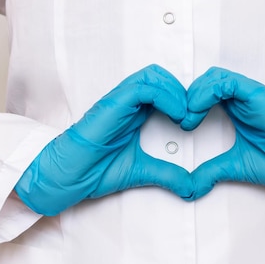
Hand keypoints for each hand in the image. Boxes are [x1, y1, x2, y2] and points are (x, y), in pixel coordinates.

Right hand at [15, 64, 193, 215]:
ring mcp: (119, 101)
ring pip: (153, 76)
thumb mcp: (142, 171)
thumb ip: (167, 175)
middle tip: (193, 116)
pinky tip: (176, 115)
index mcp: (134, 112)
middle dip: (182, 91)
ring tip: (185, 116)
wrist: (69, 176)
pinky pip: (143, 88)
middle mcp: (127, 102)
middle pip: (160, 76)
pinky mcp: (113, 104)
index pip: (163, 88)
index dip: (183, 98)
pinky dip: (165, 97)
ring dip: (175, 92)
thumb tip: (192, 187)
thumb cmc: (95, 170)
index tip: (195, 122)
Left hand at [181, 67, 264, 199]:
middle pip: (205, 81)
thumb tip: (189, 188)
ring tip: (187, 118)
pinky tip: (197, 111)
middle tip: (178, 120)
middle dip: (186, 97)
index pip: (204, 93)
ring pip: (214, 77)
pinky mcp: (258, 95)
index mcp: (235, 109)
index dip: (186, 105)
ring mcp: (250, 95)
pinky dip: (207, 92)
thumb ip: (212, 171)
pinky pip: (227, 82)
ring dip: (194, 94)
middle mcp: (242, 99)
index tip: (178, 126)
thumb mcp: (236, 167)